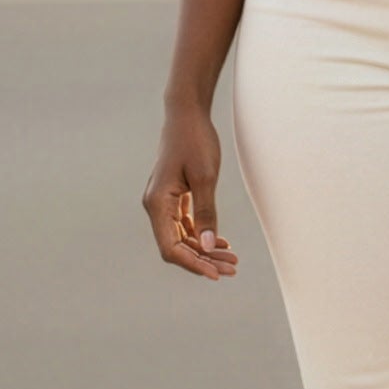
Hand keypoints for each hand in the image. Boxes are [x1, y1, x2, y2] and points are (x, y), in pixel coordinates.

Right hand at [143, 106, 239, 280]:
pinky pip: (185, 225)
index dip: (193, 264)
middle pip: (176, 247)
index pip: (171, 248)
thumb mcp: (205, 177)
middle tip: (232, 268)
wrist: (187, 114)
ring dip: (205, 250)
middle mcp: (156, 206)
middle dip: (204, 260)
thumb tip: (206, 245)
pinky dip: (202, 236)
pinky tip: (221, 243)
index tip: (217, 273)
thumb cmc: (195, 141)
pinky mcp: (173, 198)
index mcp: (157, 204)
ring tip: (232, 260)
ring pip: (182, 238)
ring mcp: (163, 203)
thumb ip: (206, 212)